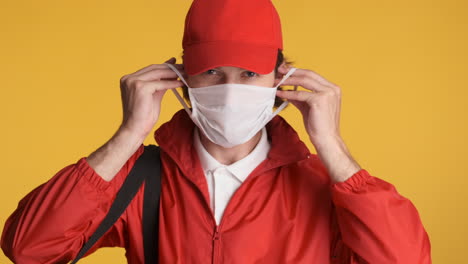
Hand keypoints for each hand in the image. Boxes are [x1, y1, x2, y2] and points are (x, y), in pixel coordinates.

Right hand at [118, 57, 184, 138]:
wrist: (135, 129)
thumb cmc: (143, 116)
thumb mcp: (153, 95)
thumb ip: (160, 83)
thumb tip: (171, 73)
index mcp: (129, 79)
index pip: (150, 69)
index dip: (165, 66)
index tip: (176, 64)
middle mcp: (129, 78)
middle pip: (154, 68)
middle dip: (170, 67)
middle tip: (184, 67)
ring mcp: (133, 82)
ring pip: (158, 73)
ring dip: (173, 73)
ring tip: (185, 73)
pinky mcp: (141, 87)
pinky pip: (160, 83)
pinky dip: (172, 83)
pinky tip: (181, 83)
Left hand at [274, 65, 360, 182]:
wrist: (326, 139)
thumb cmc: (319, 126)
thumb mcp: (309, 107)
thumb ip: (301, 97)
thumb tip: (288, 90)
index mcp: (332, 89)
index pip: (313, 75)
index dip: (298, 71)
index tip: (285, 71)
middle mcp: (332, 88)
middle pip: (308, 74)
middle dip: (292, 72)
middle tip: (279, 71)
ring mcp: (327, 93)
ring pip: (304, 81)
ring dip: (288, 80)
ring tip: (277, 81)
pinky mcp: (320, 100)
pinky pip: (300, 94)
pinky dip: (288, 93)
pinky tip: (280, 94)